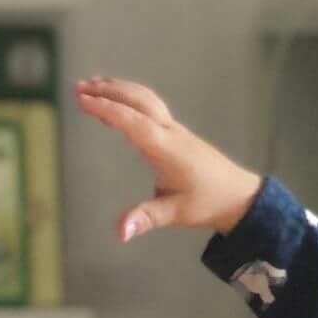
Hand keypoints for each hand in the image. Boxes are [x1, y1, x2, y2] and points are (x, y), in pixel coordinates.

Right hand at [74, 77, 263, 238]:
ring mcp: (174, 128)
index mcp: (167, 149)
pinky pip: (149, 105)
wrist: (238, 195)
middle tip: (78, 87)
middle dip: (108, 91)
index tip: (83, 101)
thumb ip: (146, 218)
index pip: (132, 121)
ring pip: (144, 98)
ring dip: (117, 88)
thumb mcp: (176, 214)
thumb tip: (120, 232)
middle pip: (137, 100)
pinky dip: (129, 97)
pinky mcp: (175, 131)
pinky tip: (115, 100)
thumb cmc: (208, 203)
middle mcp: (170, 132)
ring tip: (90, 84)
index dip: (106, 110)